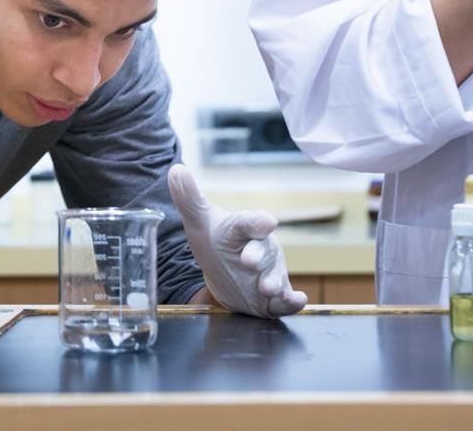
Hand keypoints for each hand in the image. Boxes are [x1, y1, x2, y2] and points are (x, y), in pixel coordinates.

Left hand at [168, 164, 306, 318]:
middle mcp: (261, 248)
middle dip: (258, 255)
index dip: (257, 222)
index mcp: (243, 229)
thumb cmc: (216, 243)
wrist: (225, 275)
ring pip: (276, 275)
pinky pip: (287, 299)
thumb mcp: (199, 223)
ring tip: (268, 288)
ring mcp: (270, 272)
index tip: (267, 222)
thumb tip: (175, 170)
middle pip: (263, 250)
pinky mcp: (275, 296)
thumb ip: (189, 199)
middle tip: (249, 261)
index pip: (249, 223)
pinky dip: (292, 301)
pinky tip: (296, 302)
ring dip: (274, 282)